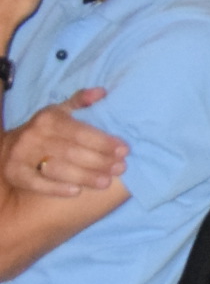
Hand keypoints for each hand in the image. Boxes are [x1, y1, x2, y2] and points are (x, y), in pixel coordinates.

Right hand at [1, 90, 122, 198]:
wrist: (5, 147)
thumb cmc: (43, 131)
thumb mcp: (58, 112)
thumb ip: (80, 101)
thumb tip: (102, 92)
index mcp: (49, 119)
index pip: (81, 132)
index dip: (104, 142)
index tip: (125, 150)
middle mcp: (35, 136)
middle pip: (72, 151)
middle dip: (100, 161)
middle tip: (120, 168)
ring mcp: (23, 155)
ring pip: (58, 168)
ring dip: (84, 176)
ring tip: (106, 182)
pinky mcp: (15, 174)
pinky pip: (37, 184)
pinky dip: (57, 188)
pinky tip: (76, 191)